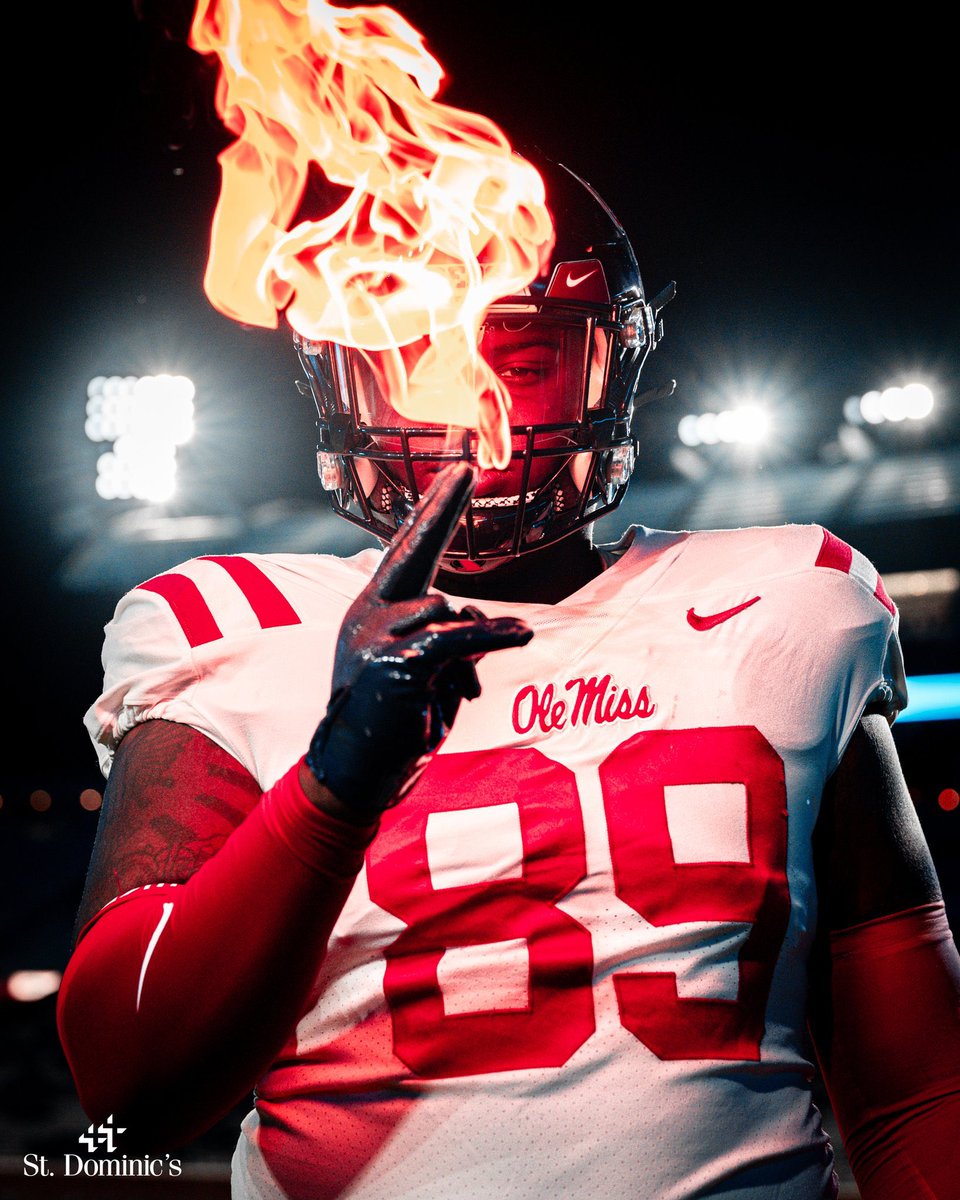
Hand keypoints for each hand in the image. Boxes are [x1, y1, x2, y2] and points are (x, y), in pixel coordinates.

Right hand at [305, 463, 532, 821]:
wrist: (357, 771)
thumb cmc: (393, 721)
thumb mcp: (424, 671)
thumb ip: (450, 638)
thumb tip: (490, 628)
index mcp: (372, 611)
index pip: (403, 551)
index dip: (429, 513)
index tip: (450, 477)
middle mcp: (368, 614)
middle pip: (417, 554)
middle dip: (443, 509)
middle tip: (466, 470)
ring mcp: (377, 636)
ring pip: (450, 613)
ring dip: (469, 654)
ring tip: (454, 694)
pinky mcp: (396, 662)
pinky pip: (459, 639)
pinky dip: (493, 638)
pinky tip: (521, 636)